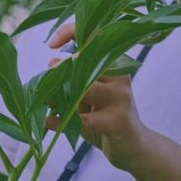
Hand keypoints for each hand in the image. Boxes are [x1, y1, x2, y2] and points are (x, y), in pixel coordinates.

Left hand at [45, 23, 148, 170]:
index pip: (95, 35)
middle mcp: (120, 76)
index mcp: (114, 64)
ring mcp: (121, 99)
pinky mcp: (119, 122)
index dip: (70, 32)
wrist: (134, 148)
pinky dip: (60, 122)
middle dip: (57, 74)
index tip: (51, 44)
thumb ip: (70, 82)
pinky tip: (50, 123)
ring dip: (59, 97)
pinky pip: (83, 120)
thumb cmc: (107, 118)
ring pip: (82, 89)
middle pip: (83, 62)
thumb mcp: (87, 97)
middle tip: (46, 89)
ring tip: (49, 105)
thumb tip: (49, 66)